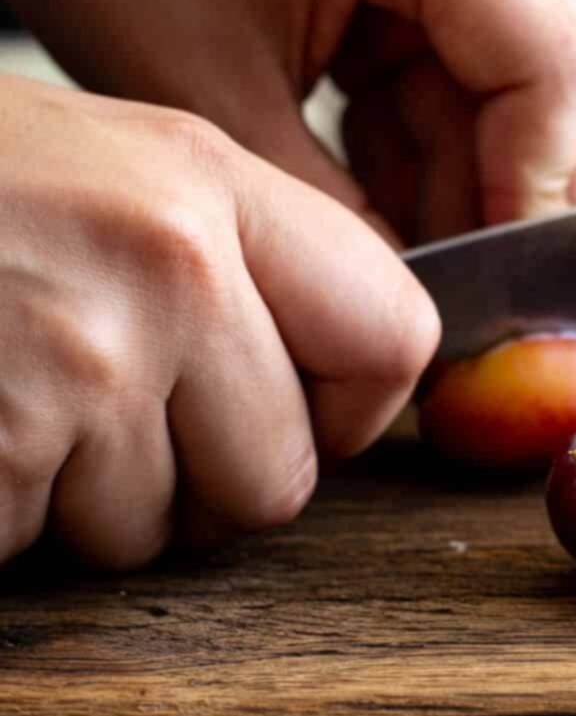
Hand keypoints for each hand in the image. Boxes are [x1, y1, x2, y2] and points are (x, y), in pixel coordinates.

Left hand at [0, 0, 575, 239]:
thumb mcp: (221, 110)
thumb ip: (340, 219)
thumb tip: (422, 307)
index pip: (550, 72)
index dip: (537, 194)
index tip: (501, 291)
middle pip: (548, 75)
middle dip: (503, 192)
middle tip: (462, 294)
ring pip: (513, 81)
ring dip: (465, 177)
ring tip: (407, 256)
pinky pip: (467, 63)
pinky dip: (430, 140)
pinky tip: (383, 200)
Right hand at [0, 76, 439, 568]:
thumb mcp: (94, 164)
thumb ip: (223, 256)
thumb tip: (335, 370)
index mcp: (204, 179)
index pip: (395, 328)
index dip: (345, 404)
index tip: (289, 412)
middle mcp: (167, 264)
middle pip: (284, 477)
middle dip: (195, 486)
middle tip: (94, 419)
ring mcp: (81, 362)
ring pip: (155, 534)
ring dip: (77, 506)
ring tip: (2, 397)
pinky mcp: (1, 451)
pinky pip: (40, 550)